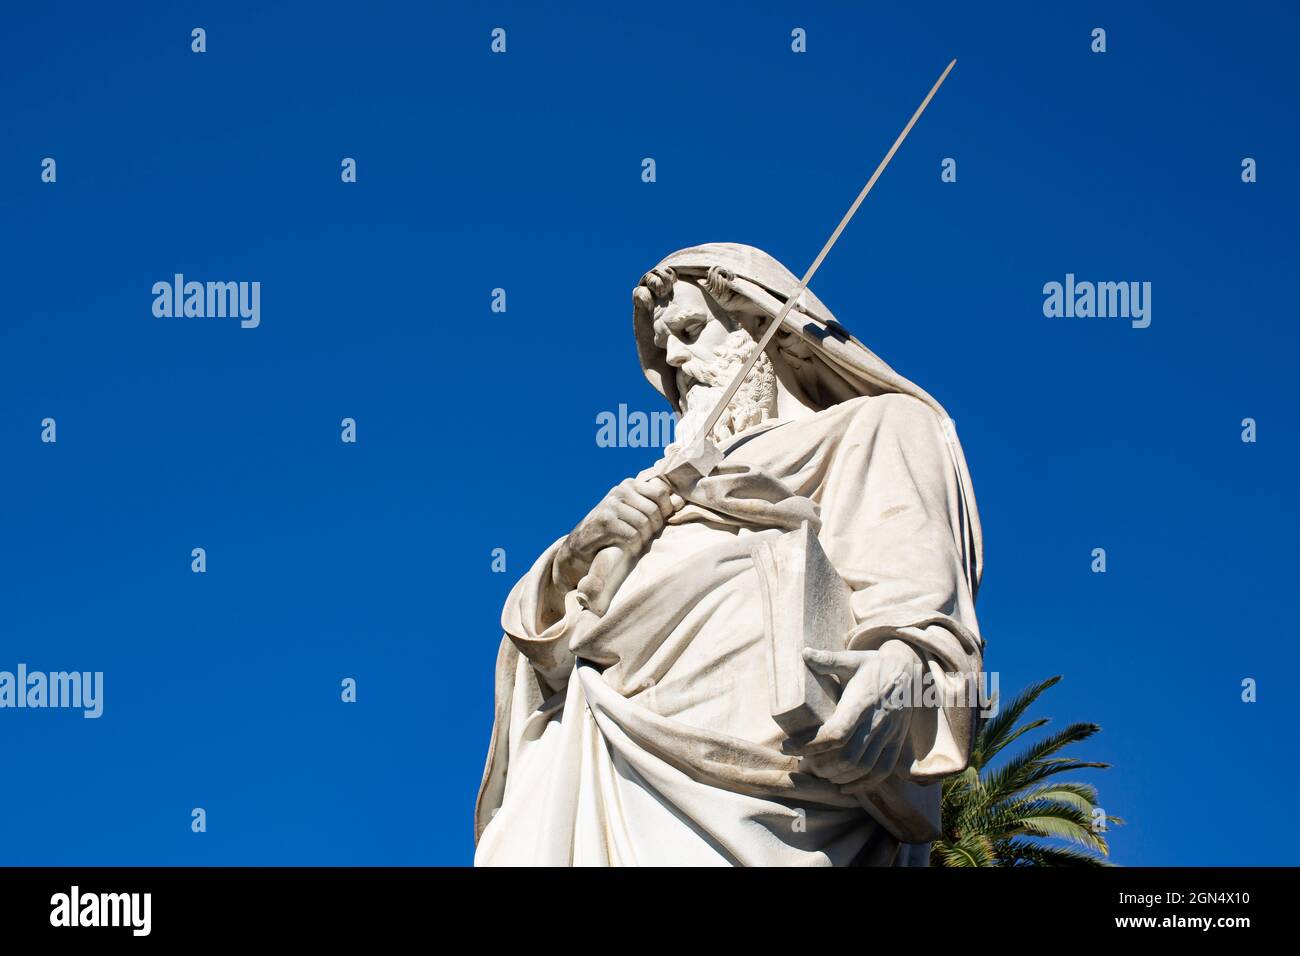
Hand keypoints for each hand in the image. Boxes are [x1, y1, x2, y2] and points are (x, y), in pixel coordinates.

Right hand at [553, 478, 683, 592]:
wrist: (581, 544)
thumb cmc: (614, 528)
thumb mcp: (634, 512)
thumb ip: (655, 505)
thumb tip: (681, 501)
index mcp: (629, 485)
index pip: (660, 492)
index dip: (666, 510)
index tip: (661, 522)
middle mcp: (620, 491)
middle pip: (654, 510)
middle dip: (654, 528)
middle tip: (646, 537)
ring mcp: (611, 505)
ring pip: (644, 523)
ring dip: (643, 538)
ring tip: (637, 542)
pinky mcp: (605, 521)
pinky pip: (632, 534)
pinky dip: (633, 545)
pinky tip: (627, 546)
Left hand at [790, 641, 921, 791]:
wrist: (910, 672)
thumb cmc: (874, 666)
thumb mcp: (853, 658)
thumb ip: (828, 659)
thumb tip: (803, 653)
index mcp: (861, 703)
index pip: (835, 733)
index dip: (810, 745)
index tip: (787, 746)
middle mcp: (877, 722)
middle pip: (848, 757)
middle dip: (821, 765)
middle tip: (803, 763)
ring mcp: (889, 736)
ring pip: (863, 768)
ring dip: (838, 776)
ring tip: (819, 772)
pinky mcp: (896, 744)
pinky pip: (882, 772)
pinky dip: (862, 784)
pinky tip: (844, 787)